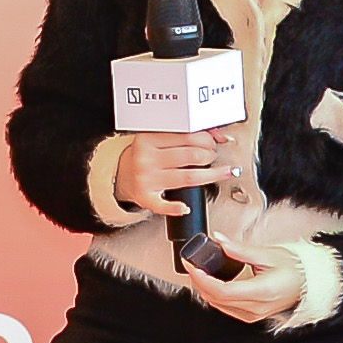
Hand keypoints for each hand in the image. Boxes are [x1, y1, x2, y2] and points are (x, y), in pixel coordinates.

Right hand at [119, 129, 235, 230]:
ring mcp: (145, 178)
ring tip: (221, 172)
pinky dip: (178, 207)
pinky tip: (186, 207)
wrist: (121, 173)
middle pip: (191, 156)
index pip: (187, 136)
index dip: (207, 139)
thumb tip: (218, 135)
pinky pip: (164, 205)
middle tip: (212, 155)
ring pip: (189, 177)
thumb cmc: (146, 155)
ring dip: (211, 175)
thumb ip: (186, 134)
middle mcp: (145, 158)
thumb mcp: (159, 138)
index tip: (213, 142)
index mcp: (148, 138)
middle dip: (210, 155)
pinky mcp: (145, 197)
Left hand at [182, 238, 310, 327]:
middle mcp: (256, 307)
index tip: (191, 264)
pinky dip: (215, 296)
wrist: (311, 283)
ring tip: (200, 271)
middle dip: (199, 282)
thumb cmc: (296, 269)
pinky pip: (227, 309)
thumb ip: (240, 249)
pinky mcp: (253, 315)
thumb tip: (220, 240)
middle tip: (192, 264)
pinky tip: (212, 284)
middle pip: (216, 299)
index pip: (221, 290)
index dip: (201, 278)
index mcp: (260, 292)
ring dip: (205, 290)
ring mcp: (254, 314)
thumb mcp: (268, 254)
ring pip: (219, 306)